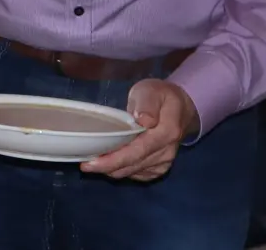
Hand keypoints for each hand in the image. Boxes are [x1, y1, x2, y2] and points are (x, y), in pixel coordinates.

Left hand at [79, 79, 197, 180]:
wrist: (180, 108)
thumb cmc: (160, 96)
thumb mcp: (151, 91)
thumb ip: (147, 104)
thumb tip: (143, 121)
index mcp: (166, 132)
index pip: (137, 151)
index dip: (113, 160)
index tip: (91, 163)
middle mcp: (166, 152)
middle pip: (132, 165)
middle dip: (106, 167)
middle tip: (84, 164)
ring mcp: (164, 163)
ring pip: (132, 172)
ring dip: (112, 169)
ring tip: (93, 161)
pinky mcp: (159, 168)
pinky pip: (136, 174)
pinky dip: (121, 170)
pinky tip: (110, 161)